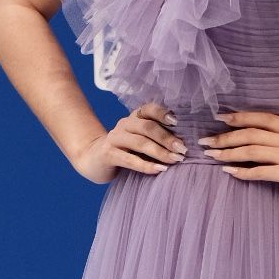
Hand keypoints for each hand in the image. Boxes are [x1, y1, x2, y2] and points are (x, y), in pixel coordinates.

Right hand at [71, 101, 186, 183]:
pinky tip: (159, 170)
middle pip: (147, 127)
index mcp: (134, 118)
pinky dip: (146, 165)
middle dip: (167, 138)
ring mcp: (115, 138)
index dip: (163, 113)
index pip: (149, 109)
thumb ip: (156, 137)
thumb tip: (184, 144)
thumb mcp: (140, 140)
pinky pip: (129, 160)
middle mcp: (124, 124)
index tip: (178, 122)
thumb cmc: (125, 151)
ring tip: (175, 160)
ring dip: (160, 152)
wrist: (94, 160)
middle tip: (183, 149)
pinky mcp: (108, 154)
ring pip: (140, 143)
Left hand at [199, 99, 278, 212]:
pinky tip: (227, 172)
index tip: (222, 117)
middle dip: (225, 135)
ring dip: (227, 152)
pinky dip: (241, 172)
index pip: (264, 118)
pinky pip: (259, 171)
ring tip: (209, 155)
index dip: (242, 116)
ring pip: (251, 150)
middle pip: (251, 133)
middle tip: (205, 139)